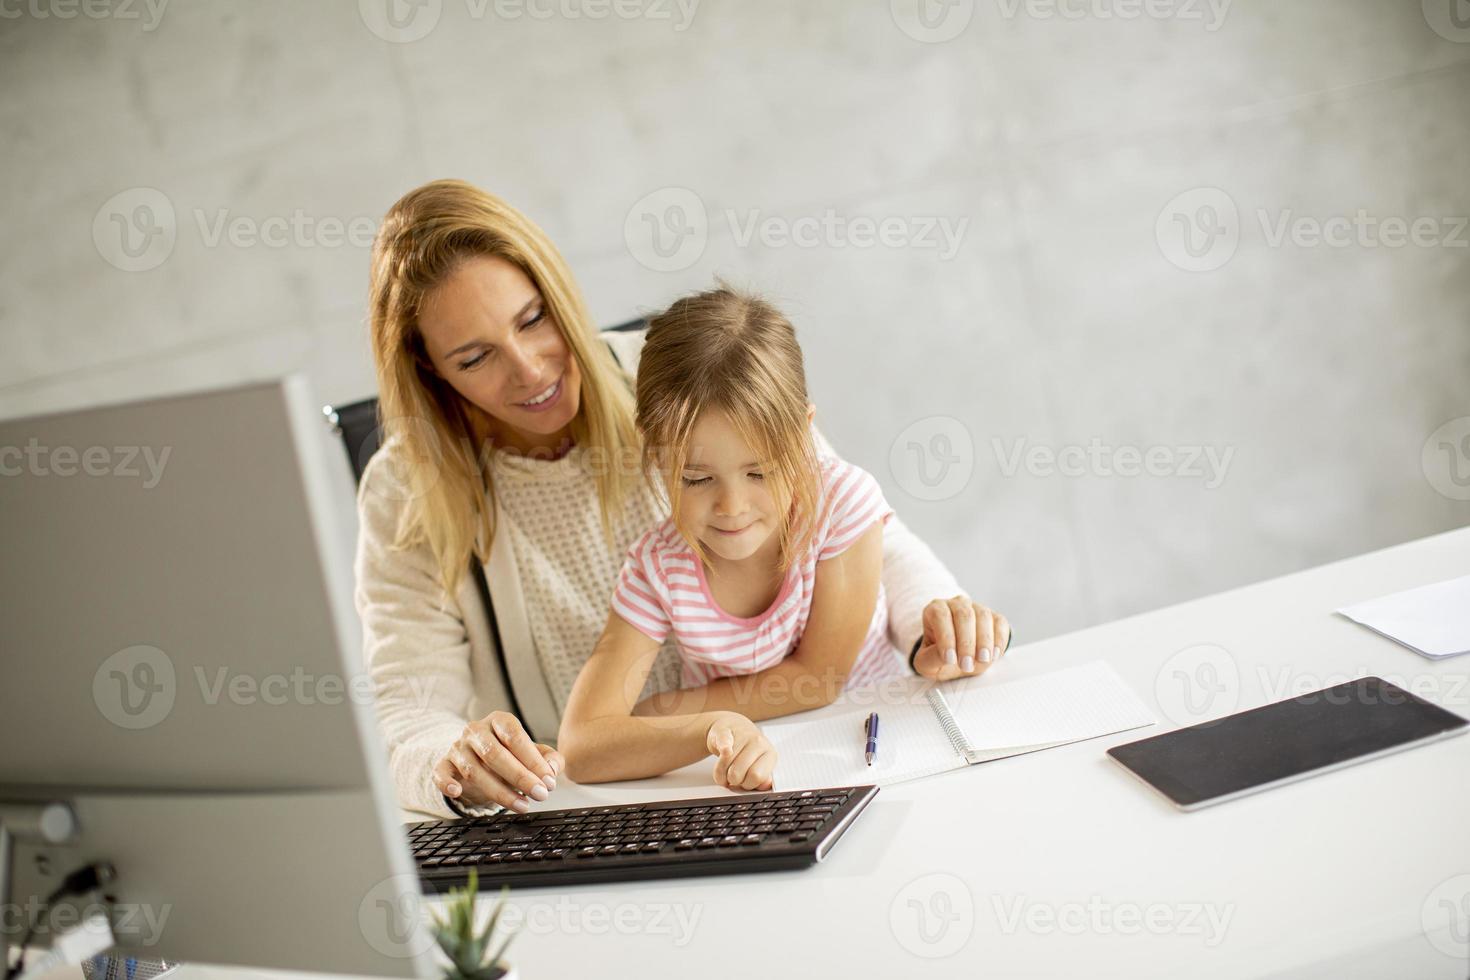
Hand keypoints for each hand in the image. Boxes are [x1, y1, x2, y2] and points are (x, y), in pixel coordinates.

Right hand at [433, 710, 563, 812]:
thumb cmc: (510, 754)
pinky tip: (457, 792)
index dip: (533, 760)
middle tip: (540, 794)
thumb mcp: (533, 753)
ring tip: (522, 805)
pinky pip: (441, 773)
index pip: (515, 736)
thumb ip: (549, 759)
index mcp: (499, 721)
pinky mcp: (444, 764)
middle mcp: (476, 730)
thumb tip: (553, 770)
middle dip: (520, 777)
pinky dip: (446, 783)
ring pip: (474, 770)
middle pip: (494, 753)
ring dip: (499, 791)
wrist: (480, 759)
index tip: (548, 781)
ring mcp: (458, 747)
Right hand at [705, 713, 776, 791]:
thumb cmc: (748, 751)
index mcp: (770, 754)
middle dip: (732, 780)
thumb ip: (763, 779)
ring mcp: (743, 735)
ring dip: (720, 773)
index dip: (746, 785)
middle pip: (737, 773)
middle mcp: (758, 742)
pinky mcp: (725, 730)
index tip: (744, 782)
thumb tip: (765, 785)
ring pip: (725, 764)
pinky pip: (724, 742)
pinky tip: (725, 751)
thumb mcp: (760, 765)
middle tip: (734, 776)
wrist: (735, 726)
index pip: (756, 777)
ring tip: (725, 770)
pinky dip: (723, 748)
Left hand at [912, 595, 1011, 681]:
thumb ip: (931, 659)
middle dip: (966, 642)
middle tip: (966, 665)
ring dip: (984, 641)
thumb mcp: (926, 663)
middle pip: (964, 615)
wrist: (956, 659)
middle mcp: (956, 604)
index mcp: (935, 610)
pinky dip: (999, 639)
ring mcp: (977, 608)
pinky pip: (1000, 623)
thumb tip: (947, 657)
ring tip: (982, 661)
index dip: (946, 638)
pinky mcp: (994, 617)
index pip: (940, 616)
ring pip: (983, 616)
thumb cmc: (937, 658)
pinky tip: (994, 655)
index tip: (950, 660)